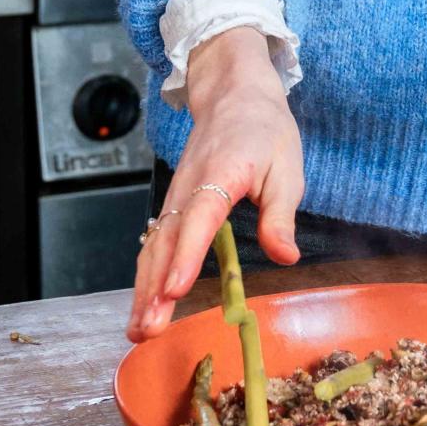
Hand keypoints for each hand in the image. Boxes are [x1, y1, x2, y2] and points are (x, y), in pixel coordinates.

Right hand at [127, 27, 303, 342]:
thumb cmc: (265, 131)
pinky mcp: (173, 206)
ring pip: (153, 247)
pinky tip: (144, 306)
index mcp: (219, 175)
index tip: (175, 290)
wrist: (234, 94)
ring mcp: (175, 197)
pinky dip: (147, 276)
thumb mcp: (287, 168)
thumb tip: (285, 256)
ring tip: (139, 330)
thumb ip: (280, 215)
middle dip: (154, 288)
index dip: (185, 257)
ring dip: (144, 290)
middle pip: (165, 243)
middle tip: (148, 329)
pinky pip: (155, 244)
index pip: (198, 220)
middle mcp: (187, 188)